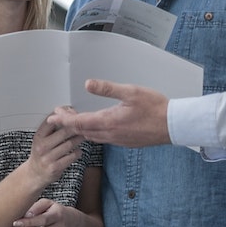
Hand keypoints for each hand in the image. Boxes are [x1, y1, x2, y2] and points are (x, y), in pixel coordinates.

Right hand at [21, 117, 84, 182]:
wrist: (35, 173)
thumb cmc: (41, 153)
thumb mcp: (41, 139)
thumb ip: (52, 128)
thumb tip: (66, 112)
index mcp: (38, 136)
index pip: (51, 121)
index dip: (64, 116)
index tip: (72, 113)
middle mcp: (42, 146)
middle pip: (64, 132)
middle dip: (76, 128)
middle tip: (84, 125)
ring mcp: (48, 157)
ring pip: (70, 144)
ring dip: (79, 139)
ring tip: (83, 136)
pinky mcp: (55, 167)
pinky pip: (72, 156)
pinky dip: (78, 152)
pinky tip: (78, 151)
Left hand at [52, 81, 170, 147]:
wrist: (173, 125)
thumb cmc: (155, 107)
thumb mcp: (130, 92)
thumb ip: (107, 89)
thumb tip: (88, 84)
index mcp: (109, 121)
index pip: (79, 122)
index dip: (64, 119)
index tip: (52, 117)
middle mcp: (111, 134)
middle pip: (83, 131)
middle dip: (69, 124)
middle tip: (59, 117)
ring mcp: (118, 140)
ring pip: (92, 137)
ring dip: (80, 129)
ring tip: (73, 121)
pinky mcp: (125, 142)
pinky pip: (103, 139)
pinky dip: (93, 133)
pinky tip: (95, 128)